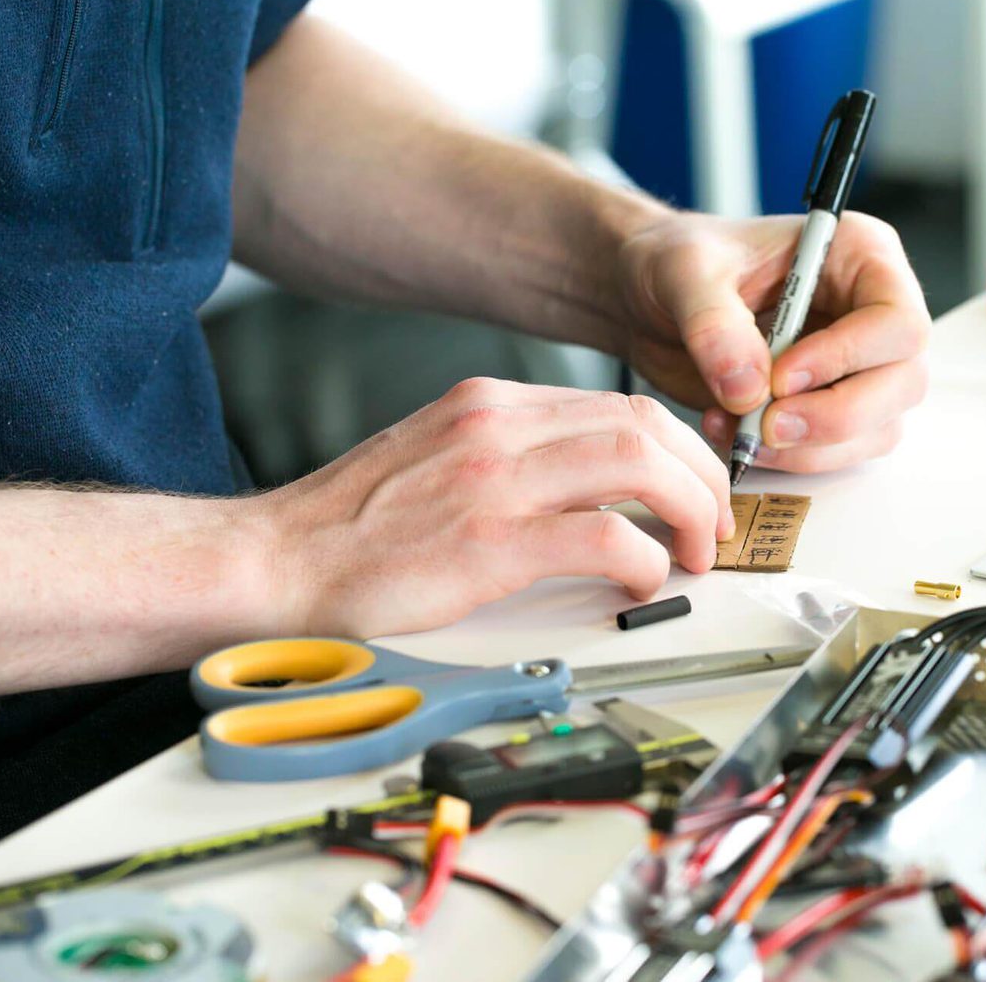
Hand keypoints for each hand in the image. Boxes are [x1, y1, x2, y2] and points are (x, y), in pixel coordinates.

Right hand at [256, 378, 733, 637]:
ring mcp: (492, 481)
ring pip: (638, 464)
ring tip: (694, 551)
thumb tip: (588, 484)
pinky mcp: (486, 544)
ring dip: (689, 510)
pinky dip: (642, 559)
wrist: (272, 563)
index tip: (696, 486)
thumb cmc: (349, 528)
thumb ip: (511, 457)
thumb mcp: (438, 459)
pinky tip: (641, 580)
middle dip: (702, 474)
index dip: (679, 448)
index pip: (620, 405)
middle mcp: (496, 427)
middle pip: (644, 424)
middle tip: (713, 523)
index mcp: (489, 406)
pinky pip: (603, 538)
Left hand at [618, 211, 930, 472]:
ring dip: (810, 447)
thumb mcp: (684, 273)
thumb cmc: (680, 261)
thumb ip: (714, 324)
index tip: (782, 377)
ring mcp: (857, 366)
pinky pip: (838, 452)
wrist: (651, 301)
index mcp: (860, 255)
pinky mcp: (829, 408)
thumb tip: (749, 388)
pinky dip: (789, 457)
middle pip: (902, 382)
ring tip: (738, 429)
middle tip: (768, 425)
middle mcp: (871, 312)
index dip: (848, 357)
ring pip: (876, 428)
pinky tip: (735, 433)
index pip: (897, 320)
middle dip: (837, 416)